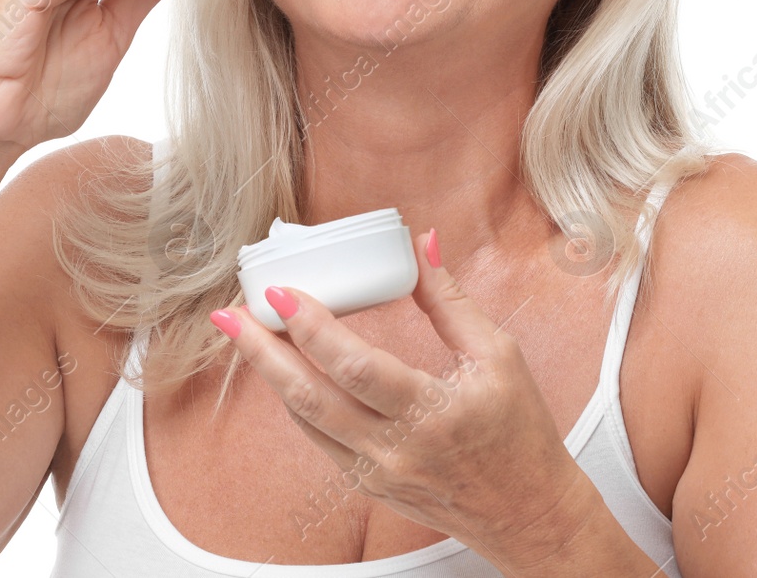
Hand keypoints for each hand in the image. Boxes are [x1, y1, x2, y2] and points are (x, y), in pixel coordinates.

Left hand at [208, 229, 591, 567]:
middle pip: (310, 397)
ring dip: (270, 374)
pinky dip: (296, 399)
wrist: (525, 512)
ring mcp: (376, 471)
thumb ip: (451, 301)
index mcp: (432, 411)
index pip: (356, 367)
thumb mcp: (498, 355)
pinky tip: (282, 369)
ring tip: (243, 333)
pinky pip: (318, 437)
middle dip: (262, 352)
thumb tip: (423, 245)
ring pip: (305, 420)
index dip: (312, 327)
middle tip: (231, 313)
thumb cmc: (520, 433)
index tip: (280, 292)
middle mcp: (395, 448)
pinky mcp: (368, 483)